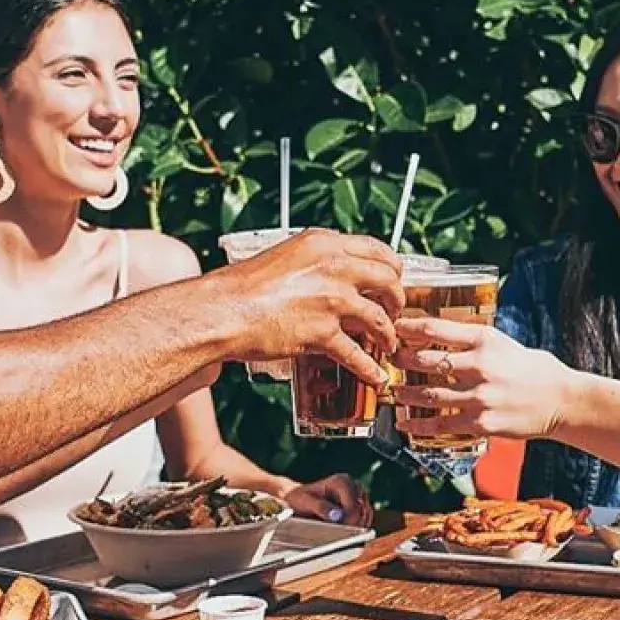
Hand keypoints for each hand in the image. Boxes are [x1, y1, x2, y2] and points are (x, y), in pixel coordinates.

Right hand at [210, 229, 404, 385]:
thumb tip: (333, 273)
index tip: (393, 279)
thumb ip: (315, 261)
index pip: (377, 250)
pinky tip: (375, 375)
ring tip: (387, 344)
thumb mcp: (285, 256)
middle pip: (388, 281)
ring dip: (388, 335)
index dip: (392, 268)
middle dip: (397, 299)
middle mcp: (334, 267)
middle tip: (393, 311)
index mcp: (324, 244)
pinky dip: (370, 369)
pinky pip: (358, 355)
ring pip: (380, 319)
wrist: (222, 310)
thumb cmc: (243, 286)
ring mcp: (331, 300)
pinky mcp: (323, 333)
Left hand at [279, 473, 372, 527]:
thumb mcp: (304, 502)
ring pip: (366, 517)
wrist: (299, 499)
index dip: (348, 522)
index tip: (338, 532)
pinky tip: (343, 533)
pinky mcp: (361, 505)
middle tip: (337, 536)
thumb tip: (337, 516)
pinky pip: (365, 520)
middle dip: (352, 527)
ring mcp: (360, 495)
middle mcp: (354, 485)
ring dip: (354, 529)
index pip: (354, 507)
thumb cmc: (299, 499)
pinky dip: (356, 529)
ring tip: (337, 534)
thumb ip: (320, 507)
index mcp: (342, 481)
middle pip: (362, 513)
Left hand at [391, 316, 572, 440]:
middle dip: (401, 360)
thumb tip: (438, 335)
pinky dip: (419, 425)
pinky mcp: (481, 422)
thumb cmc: (533, 369)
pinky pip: (442, 424)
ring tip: (394, 392)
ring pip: (429, 394)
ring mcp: (479, 396)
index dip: (408, 327)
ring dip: (406, 394)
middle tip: (388, 360)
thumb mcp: (503, 343)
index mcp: (485, 340)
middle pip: (426, 361)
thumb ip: (472, 340)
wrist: (561, 400)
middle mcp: (480, 366)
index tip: (393, 327)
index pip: (436, 329)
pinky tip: (405, 424)